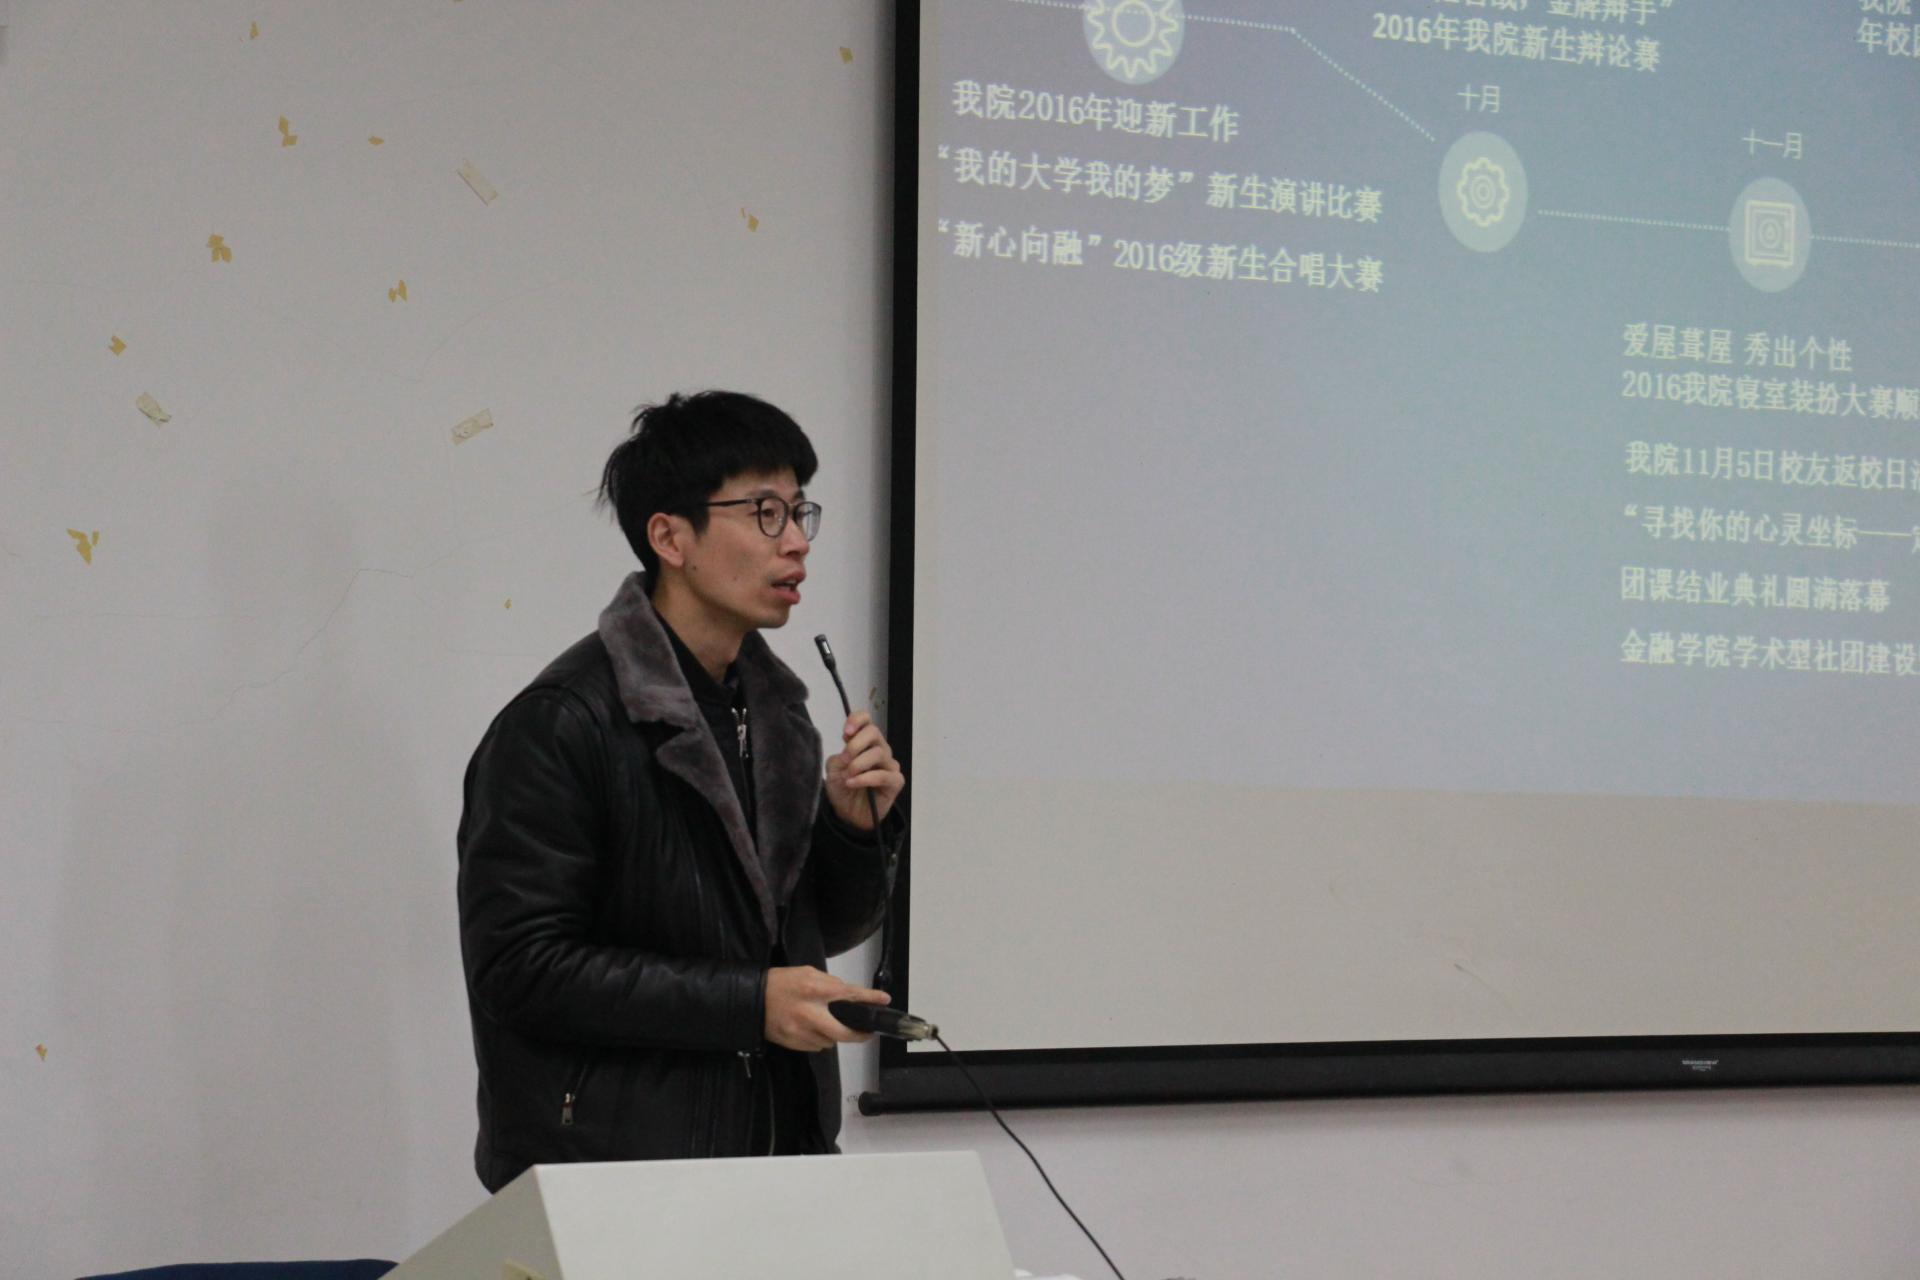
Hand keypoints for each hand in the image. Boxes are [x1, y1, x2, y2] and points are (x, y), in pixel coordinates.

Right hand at [764, 966, 889, 1051]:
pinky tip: (812, 1029)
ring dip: (834, 1034)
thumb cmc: (781, 982)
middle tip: (867, 1032)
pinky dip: (820, 1039)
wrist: (751, 1000)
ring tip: (826, 1023)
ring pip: (831, 1041)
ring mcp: (801, 1032)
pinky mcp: (794, 1044)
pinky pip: (817, 1046)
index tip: (884, 1000)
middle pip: (844, 1032)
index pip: (848, 994)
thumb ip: (829, 983)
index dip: (869, 998)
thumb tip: (848, 994)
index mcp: (814, 989)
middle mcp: (809, 1013)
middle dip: (859, 1034)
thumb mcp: (806, 973)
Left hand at [824, 710, 904, 830]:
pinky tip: (852, 783)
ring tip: (847, 776)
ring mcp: (889, 765)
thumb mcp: (833, 769)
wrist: (848, 814)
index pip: (866, 719)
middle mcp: (880, 749)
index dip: (857, 720)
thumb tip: (849, 749)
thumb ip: (839, 755)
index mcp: (864, 742)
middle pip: (874, 732)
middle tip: (844, 759)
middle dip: (855, 744)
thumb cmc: (842, 788)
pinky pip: (883, 775)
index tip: (846, 732)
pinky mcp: (895, 782)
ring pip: (879, 753)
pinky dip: (865, 778)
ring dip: (858, 764)